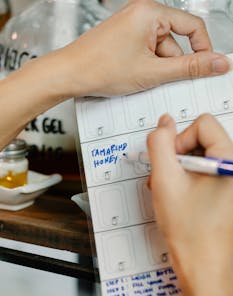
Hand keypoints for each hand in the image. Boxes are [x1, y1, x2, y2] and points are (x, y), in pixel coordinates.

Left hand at [59, 0, 230, 96]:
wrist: (69, 74)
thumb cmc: (100, 67)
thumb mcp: (152, 72)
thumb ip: (189, 68)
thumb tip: (216, 63)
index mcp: (150, 12)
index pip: (192, 26)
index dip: (203, 49)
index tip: (207, 67)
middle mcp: (141, 14)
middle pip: (174, 42)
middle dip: (170, 66)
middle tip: (157, 80)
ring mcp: (131, 27)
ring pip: (160, 52)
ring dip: (156, 70)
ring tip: (137, 80)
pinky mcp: (125, 40)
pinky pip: (146, 53)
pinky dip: (146, 68)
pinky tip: (133, 78)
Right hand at [147, 114, 232, 295]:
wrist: (203, 266)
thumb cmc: (190, 230)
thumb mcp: (165, 181)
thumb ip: (159, 145)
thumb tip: (163, 123)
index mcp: (229, 161)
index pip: (202, 124)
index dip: (179, 139)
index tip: (170, 163)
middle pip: (201, 140)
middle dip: (177, 157)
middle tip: (167, 180)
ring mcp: (230, 181)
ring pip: (199, 157)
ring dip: (178, 170)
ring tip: (169, 192)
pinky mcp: (224, 191)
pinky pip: (203, 172)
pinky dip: (186, 180)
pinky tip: (177, 197)